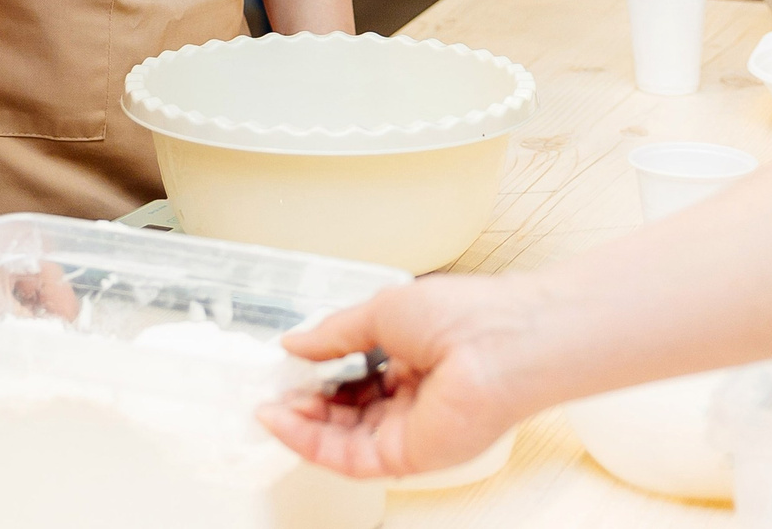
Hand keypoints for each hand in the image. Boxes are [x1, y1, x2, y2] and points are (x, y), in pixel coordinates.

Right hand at [256, 276, 552, 477]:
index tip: (287, 368)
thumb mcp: (381, 312)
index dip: (317, 375)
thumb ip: (334, 334)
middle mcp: (411, 400)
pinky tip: (285, 423)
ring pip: (342, 440)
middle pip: (344, 414)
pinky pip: (349, 458)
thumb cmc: (462, 316)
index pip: (354, 378)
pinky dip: (312, 444)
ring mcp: (409, 430)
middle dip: (305, 404)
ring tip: (272, 405)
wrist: (499, 341)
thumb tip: (296, 342)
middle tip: (274, 391)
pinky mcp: (408, 455)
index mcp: (411, 361)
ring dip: (301, 426)